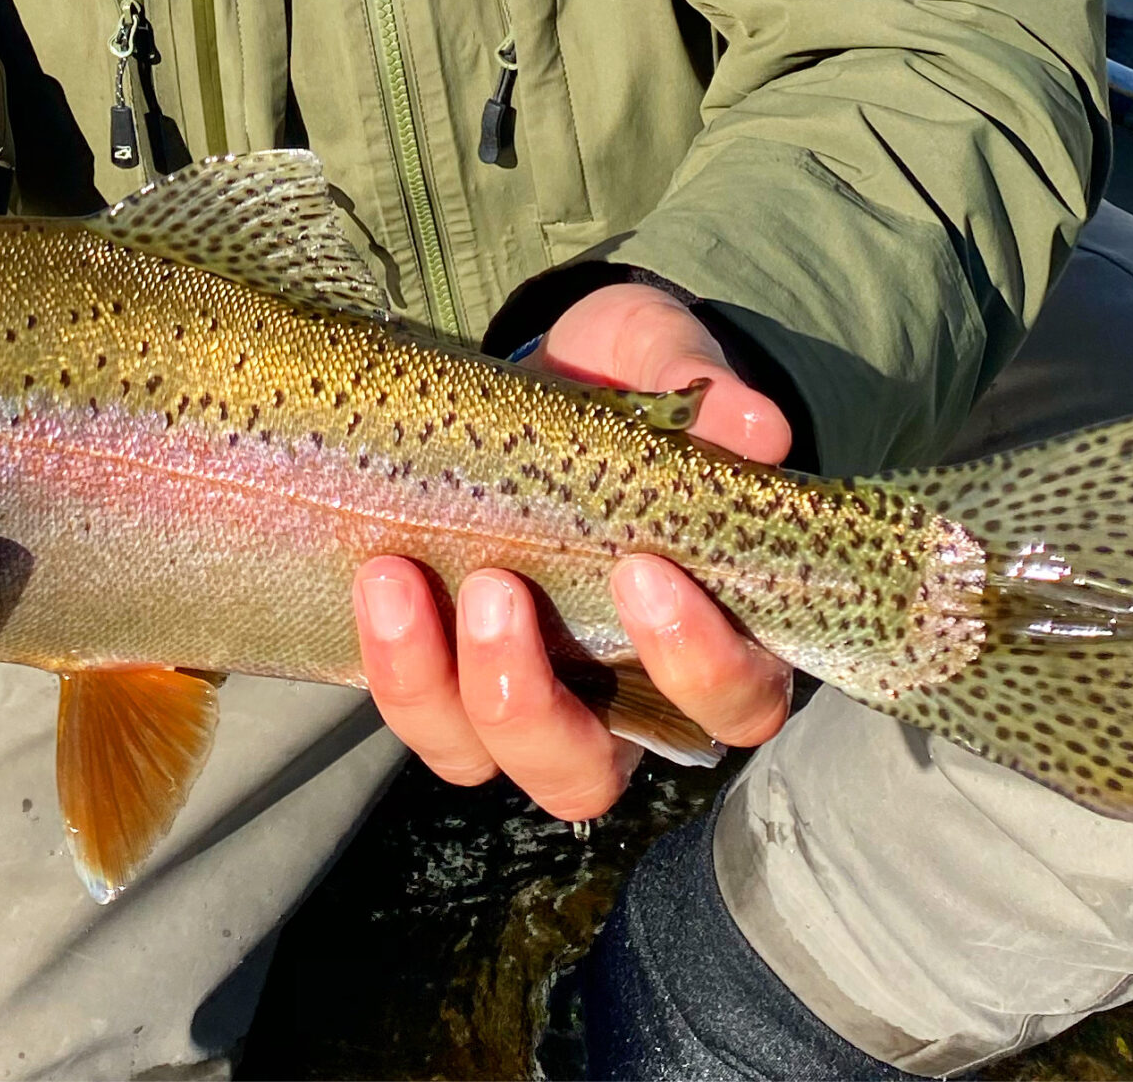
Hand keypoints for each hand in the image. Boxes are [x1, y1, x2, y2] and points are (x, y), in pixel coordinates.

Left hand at [351, 281, 795, 819]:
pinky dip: (387, 660)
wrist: (535, 370)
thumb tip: (758, 427)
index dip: (696, 663)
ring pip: (481, 755)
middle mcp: (615, 696)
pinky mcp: (439, 666)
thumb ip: (701, 385)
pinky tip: (374, 579)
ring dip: (432, 685)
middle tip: (496, 589)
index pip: (732, 701)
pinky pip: (413, 708)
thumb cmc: (622, 379)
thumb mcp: (657, 358)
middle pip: (583, 773)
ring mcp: (520, 691)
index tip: (642, 571)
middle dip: (531, 703)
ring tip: (396, 577)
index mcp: (707, 636)